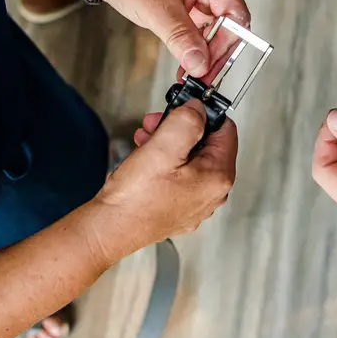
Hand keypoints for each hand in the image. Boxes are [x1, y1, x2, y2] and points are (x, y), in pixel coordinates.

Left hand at [84, 0, 249, 78]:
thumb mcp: (156, 9)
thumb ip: (182, 38)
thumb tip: (201, 65)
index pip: (236, 15)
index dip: (228, 43)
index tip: (210, 66)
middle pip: (230, 26)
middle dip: (217, 53)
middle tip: (201, 78)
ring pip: (215, 31)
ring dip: (205, 54)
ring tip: (192, 76)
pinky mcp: (188, 4)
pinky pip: (199, 30)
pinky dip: (194, 48)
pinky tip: (185, 64)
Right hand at [94, 99, 236, 251]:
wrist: (110, 230)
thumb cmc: (135, 198)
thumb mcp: (163, 147)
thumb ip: (187, 121)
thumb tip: (199, 108)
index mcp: (218, 177)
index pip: (226, 130)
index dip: (203, 114)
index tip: (183, 107)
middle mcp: (213, 194)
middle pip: (207, 145)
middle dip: (181, 128)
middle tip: (156, 122)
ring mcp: (196, 203)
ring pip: (190, 160)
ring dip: (169, 143)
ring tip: (145, 138)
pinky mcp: (179, 209)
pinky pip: (179, 177)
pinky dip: (164, 162)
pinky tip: (145, 157)